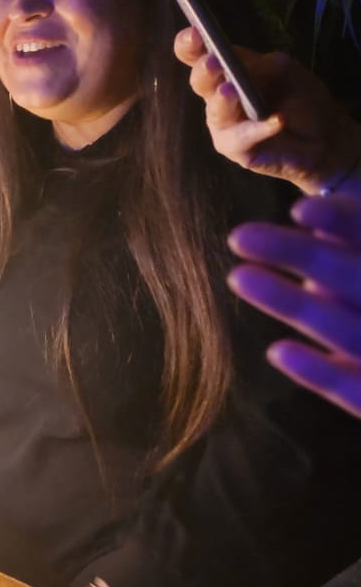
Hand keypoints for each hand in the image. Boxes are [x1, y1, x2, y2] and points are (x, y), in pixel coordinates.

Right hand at [174, 27, 360, 194]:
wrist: (324, 136)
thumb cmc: (302, 99)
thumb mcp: (284, 71)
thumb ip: (259, 65)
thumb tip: (234, 62)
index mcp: (227, 70)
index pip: (197, 55)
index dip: (189, 45)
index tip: (194, 34)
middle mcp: (218, 95)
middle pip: (199, 82)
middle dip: (204, 71)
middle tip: (214, 62)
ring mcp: (223, 123)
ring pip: (215, 111)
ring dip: (223, 101)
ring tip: (230, 91)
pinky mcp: (233, 147)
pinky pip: (240, 137)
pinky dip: (258, 129)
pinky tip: (277, 121)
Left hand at [228, 192, 360, 418]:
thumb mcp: (358, 271)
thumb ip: (354, 246)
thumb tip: (309, 219)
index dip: (346, 223)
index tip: (300, 210)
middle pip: (360, 279)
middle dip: (305, 257)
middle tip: (239, 236)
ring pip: (355, 332)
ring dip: (297, 305)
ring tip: (238, 277)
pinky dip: (323, 375)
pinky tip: (278, 351)